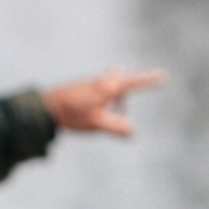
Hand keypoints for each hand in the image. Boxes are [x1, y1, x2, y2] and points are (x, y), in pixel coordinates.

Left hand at [41, 66, 164, 136]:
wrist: (46, 106)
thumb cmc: (72, 114)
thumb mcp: (97, 124)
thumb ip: (117, 128)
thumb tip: (133, 132)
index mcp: (108, 88)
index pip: (134, 83)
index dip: (149, 81)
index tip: (162, 76)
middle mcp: (102, 81)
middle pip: (123, 84)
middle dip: (124, 97)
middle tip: (116, 114)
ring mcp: (92, 83)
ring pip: (111, 88)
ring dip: (112, 102)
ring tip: (97, 116)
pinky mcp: (84, 88)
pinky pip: (100, 92)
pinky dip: (102, 103)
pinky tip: (86, 114)